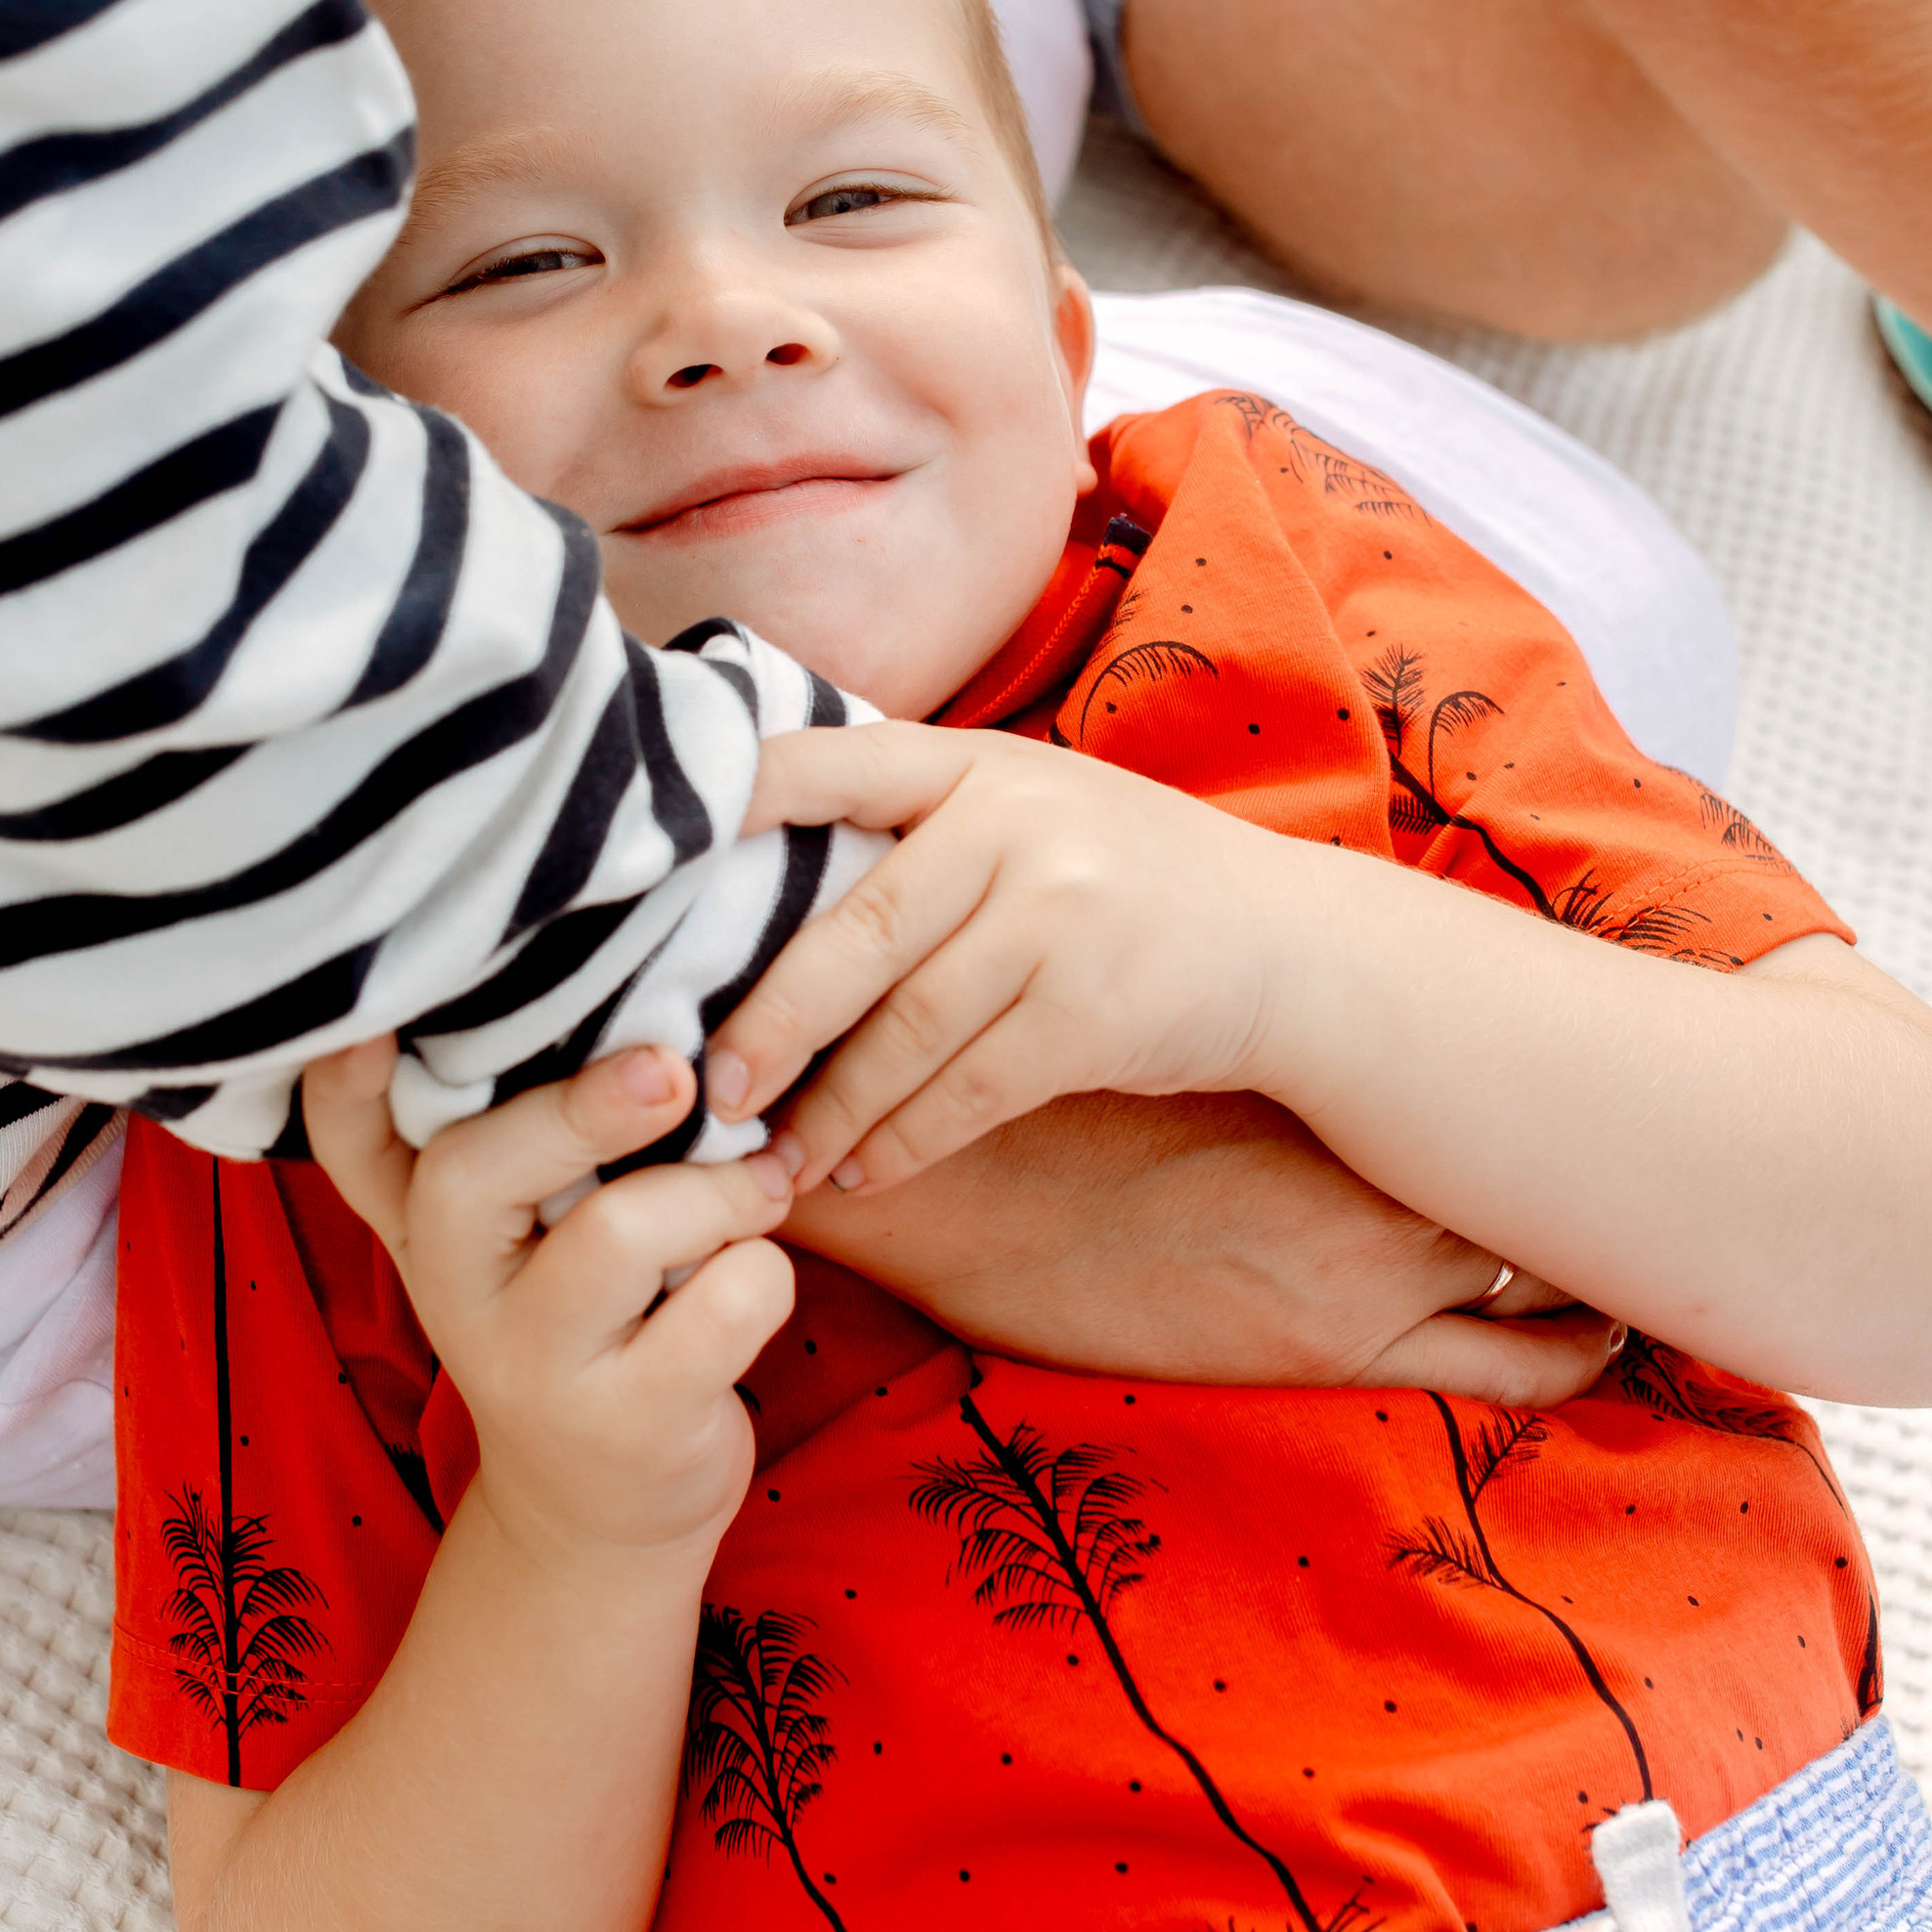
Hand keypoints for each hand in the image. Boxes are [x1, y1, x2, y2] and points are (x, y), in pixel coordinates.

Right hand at [303, 1036, 796, 1558]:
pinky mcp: (629, 1421)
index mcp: (422, 1221)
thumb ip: (528, 1134)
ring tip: (756, 1188)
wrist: (598, 1507)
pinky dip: (765, 1270)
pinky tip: (757, 1277)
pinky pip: (722, 1304)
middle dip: (585, 1107)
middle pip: (477, 1171)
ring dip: (718, 1190)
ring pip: (621, 1229)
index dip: (341, 1085)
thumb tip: (634, 1003)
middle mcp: (454, 1290)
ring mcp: (535, 1366)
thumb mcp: (521, 1236)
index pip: (351, 1143)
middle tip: (676, 1074)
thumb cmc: (576, 1320)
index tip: (360, 1023)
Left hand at [709, 721, 1301, 1196]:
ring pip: (904, 1031)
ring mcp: (1061, 917)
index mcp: (978, 764)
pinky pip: (968, 1092)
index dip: (727, 806)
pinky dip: (905, 1139)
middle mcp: (1015, 825)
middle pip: (850, 933)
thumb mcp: (1035, 811)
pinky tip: (863, 1167)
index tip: (637, 872)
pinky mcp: (1094, 1013)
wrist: (1294, 947)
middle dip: (766, 1022)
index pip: (826, 765)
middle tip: (705, 1085)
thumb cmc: (1128, 885)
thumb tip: (750, 883)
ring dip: (830, 1107)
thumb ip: (920, 827)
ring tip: (774, 1153)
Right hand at [786, 1085, 1621, 1402]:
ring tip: (1688, 1263)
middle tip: (1717, 1175)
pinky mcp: (1336, 1347)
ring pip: (1550, 1264)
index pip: (1502, 1072)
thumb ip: (1253, 1036)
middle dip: (1626, 1174)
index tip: (1640, 1078)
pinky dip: (1573, 1356)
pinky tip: (1615, 1350)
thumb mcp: (1167, 1040)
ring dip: (1613, 1264)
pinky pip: (1503, 1368)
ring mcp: (1366, 1262)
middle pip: (1553, 1166)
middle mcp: (1377, 1157)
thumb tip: (1300, 1005)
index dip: (1581, 1086)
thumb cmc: (1037, 1110)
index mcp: (1338, 1075)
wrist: (953, 1186)